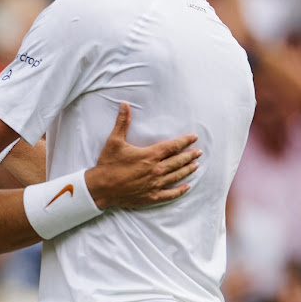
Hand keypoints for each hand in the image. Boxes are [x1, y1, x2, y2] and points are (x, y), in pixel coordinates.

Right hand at [85, 103, 200, 208]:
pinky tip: (186, 187)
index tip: (194, 137)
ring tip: (196, 165)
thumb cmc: (108, 164)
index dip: (184, 141)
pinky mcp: (151, 197)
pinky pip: (170, 194)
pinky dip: (180, 190)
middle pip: (178, 161)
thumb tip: (124, 104)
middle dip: (190, 155)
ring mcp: (155, 185)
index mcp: (149, 155)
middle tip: (199, 152)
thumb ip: (122, 122)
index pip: (172, 146)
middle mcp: (156, 170)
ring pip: (177, 176)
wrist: (101, 188)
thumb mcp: (114, 141)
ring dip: (187, 170)